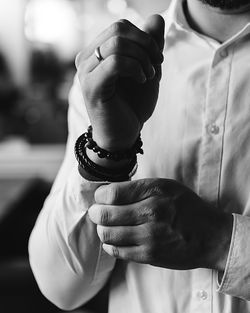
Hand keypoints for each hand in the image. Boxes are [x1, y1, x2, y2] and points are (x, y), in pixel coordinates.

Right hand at [75, 15, 164, 149]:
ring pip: (117, 44)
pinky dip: (135, 68)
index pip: (120, 27)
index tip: (157, 59)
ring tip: (149, 76)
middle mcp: (85, 59)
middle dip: (145, 44)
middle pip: (118, 29)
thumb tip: (156, 18)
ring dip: (142, 58)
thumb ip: (150, 45)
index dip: (144, 38)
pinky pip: (116, 62)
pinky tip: (142, 80)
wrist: (123, 134)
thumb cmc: (132, 105)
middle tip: (157, 64)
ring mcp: (85, 72)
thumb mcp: (147, 70)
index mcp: (96, 52)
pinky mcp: (91, 87)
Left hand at [88, 179, 232, 270]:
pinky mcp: (149, 255)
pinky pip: (116, 251)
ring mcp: (150, 236)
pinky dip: (110, 244)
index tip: (101, 197)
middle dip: (95, 212)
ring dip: (102, 229)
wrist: (210, 236)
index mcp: (155, 190)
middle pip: (104, 214)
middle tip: (97, 211)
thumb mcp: (167, 186)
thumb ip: (138, 188)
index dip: (99, 195)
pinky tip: (116, 238)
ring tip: (107, 225)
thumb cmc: (187, 208)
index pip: (111, 193)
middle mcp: (151, 212)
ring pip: (107, 234)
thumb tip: (108, 192)